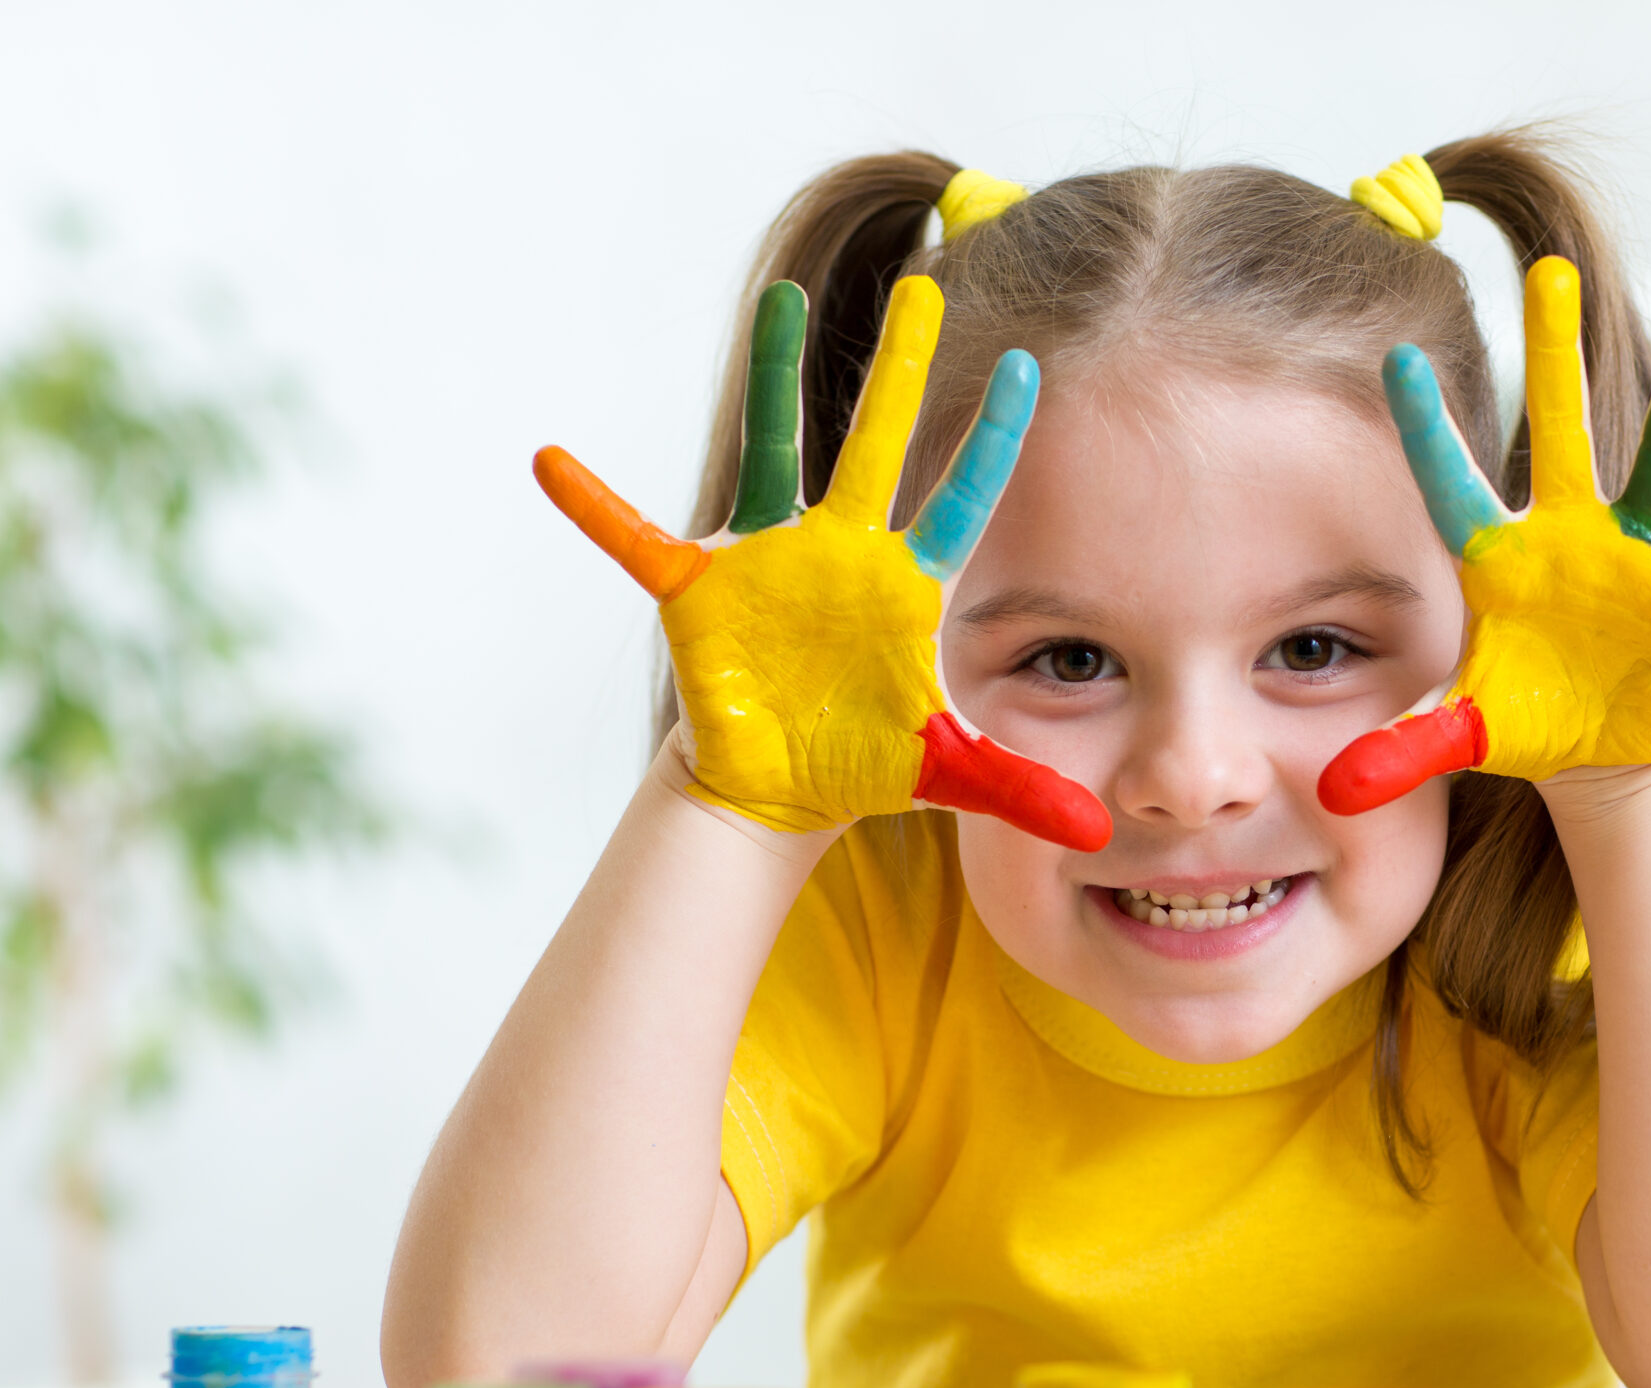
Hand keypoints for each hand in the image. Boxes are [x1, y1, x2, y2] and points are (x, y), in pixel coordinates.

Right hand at [533, 276, 1111, 849]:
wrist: (783, 783)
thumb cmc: (868, 759)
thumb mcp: (950, 774)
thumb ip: (1023, 791)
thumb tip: (1096, 835)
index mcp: (908, 583)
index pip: (964, 499)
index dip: (992, 439)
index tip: (1030, 367)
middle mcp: (842, 550)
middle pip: (876, 444)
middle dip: (897, 370)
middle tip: (921, 288)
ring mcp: (770, 558)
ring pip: (773, 448)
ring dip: (772, 375)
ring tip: (778, 299)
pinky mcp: (700, 590)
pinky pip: (637, 540)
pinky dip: (596, 507)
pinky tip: (552, 463)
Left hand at [1318, 256, 1650, 814]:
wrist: (1606, 749)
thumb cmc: (1531, 718)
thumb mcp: (1468, 732)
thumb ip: (1408, 745)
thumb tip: (1336, 788)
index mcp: (1499, 559)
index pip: (1452, 483)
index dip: (1427, 428)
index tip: (1395, 358)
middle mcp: (1568, 536)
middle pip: (1556, 432)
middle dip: (1553, 354)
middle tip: (1546, 269)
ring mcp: (1637, 557)